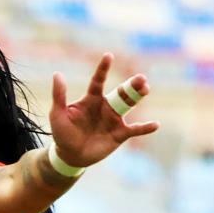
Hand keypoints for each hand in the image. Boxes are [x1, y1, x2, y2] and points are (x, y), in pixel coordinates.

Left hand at [49, 54, 159, 168]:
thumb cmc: (63, 133)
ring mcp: (114, 119)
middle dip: (131, 84)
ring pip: (129, 105)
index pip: (98, 81)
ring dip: (138, 96)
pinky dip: (145, 128)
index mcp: (91, 99)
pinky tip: (156, 124)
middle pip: (121, 92)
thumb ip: (59, 95)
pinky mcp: (119, 134)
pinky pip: (135, 129)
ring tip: (146, 88)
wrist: (70, 156)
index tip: (109, 56)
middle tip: (141, 77)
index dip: (103, 69)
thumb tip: (57, 73)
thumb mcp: (58, 114)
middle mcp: (105, 106)